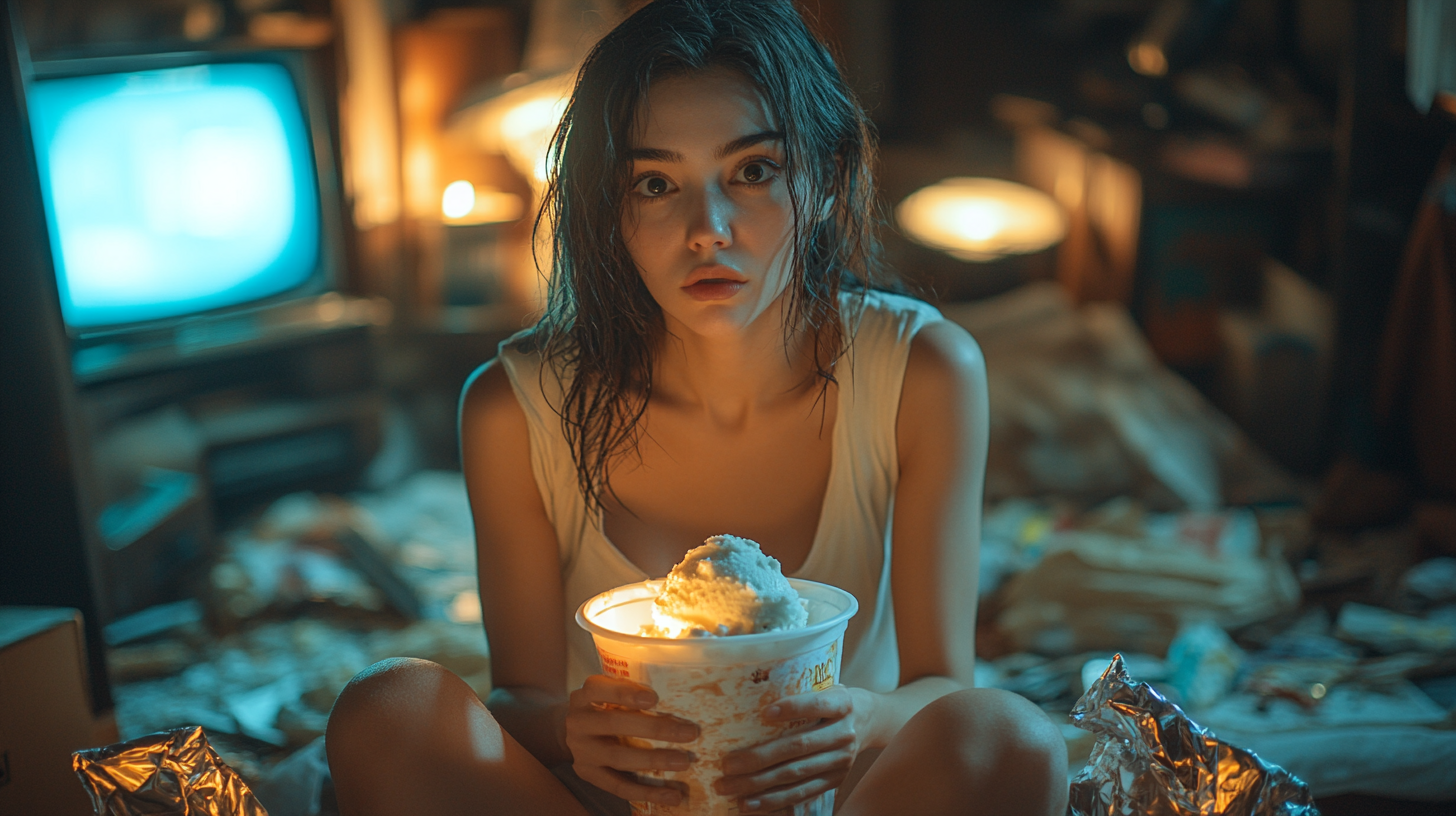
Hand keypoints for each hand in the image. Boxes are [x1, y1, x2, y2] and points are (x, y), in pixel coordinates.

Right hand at [564, 674, 699, 806]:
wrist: (571, 733)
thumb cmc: (603, 707)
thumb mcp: (608, 693)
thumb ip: (632, 692)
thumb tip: (680, 698)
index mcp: (585, 696)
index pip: (599, 689)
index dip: (625, 693)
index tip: (653, 698)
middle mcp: (579, 722)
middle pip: (614, 724)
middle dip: (654, 728)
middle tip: (689, 732)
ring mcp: (582, 752)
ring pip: (618, 757)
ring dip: (654, 760)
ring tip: (683, 761)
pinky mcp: (588, 775)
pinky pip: (619, 786)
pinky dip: (647, 792)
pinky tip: (672, 795)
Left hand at [714, 685, 870, 812]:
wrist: (872, 721)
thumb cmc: (834, 701)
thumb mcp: (827, 688)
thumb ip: (801, 692)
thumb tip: (748, 695)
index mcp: (843, 704)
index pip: (818, 705)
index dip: (793, 708)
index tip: (765, 712)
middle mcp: (844, 733)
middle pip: (798, 747)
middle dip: (759, 758)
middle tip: (726, 764)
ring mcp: (841, 761)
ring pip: (796, 775)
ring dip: (759, 784)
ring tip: (730, 787)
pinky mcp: (835, 780)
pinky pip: (802, 794)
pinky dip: (774, 800)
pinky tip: (750, 803)